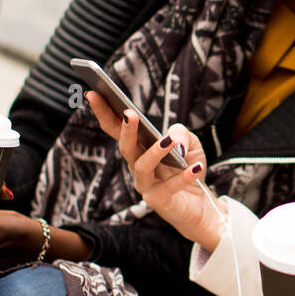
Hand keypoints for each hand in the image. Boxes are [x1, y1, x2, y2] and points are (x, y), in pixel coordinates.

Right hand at [84, 90, 222, 249]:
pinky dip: (183, 176)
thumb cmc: (188, 167)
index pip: (115, 127)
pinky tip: (195, 167)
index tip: (93, 92)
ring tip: (168, 141)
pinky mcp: (159, 201)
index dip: (103, 111)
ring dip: (154, 152)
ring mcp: (145, 184)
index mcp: (138, 147)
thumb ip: (181, 133)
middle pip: (125, 146)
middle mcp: (136, 165)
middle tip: (130, 114)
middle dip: (125, 129)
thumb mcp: (190, 143)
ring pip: (142, 166)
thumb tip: (172, 139)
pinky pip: (169, 187)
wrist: (201, 203)